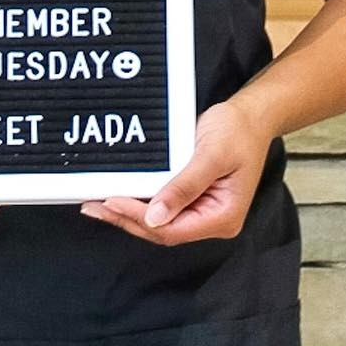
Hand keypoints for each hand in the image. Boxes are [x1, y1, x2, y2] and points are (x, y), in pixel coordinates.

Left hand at [79, 97, 273, 244]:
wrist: (251, 115)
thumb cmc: (238, 131)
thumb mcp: (211, 155)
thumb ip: (184, 187)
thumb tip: (155, 216)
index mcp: (222, 217)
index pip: (172, 229)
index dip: (139, 218)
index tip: (112, 201)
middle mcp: (212, 220)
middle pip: (162, 230)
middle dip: (127, 219)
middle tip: (93, 206)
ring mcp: (202, 211)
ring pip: (159, 221)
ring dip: (129, 213)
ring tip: (97, 204)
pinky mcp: (192, 198)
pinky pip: (162, 205)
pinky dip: (139, 201)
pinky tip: (118, 194)